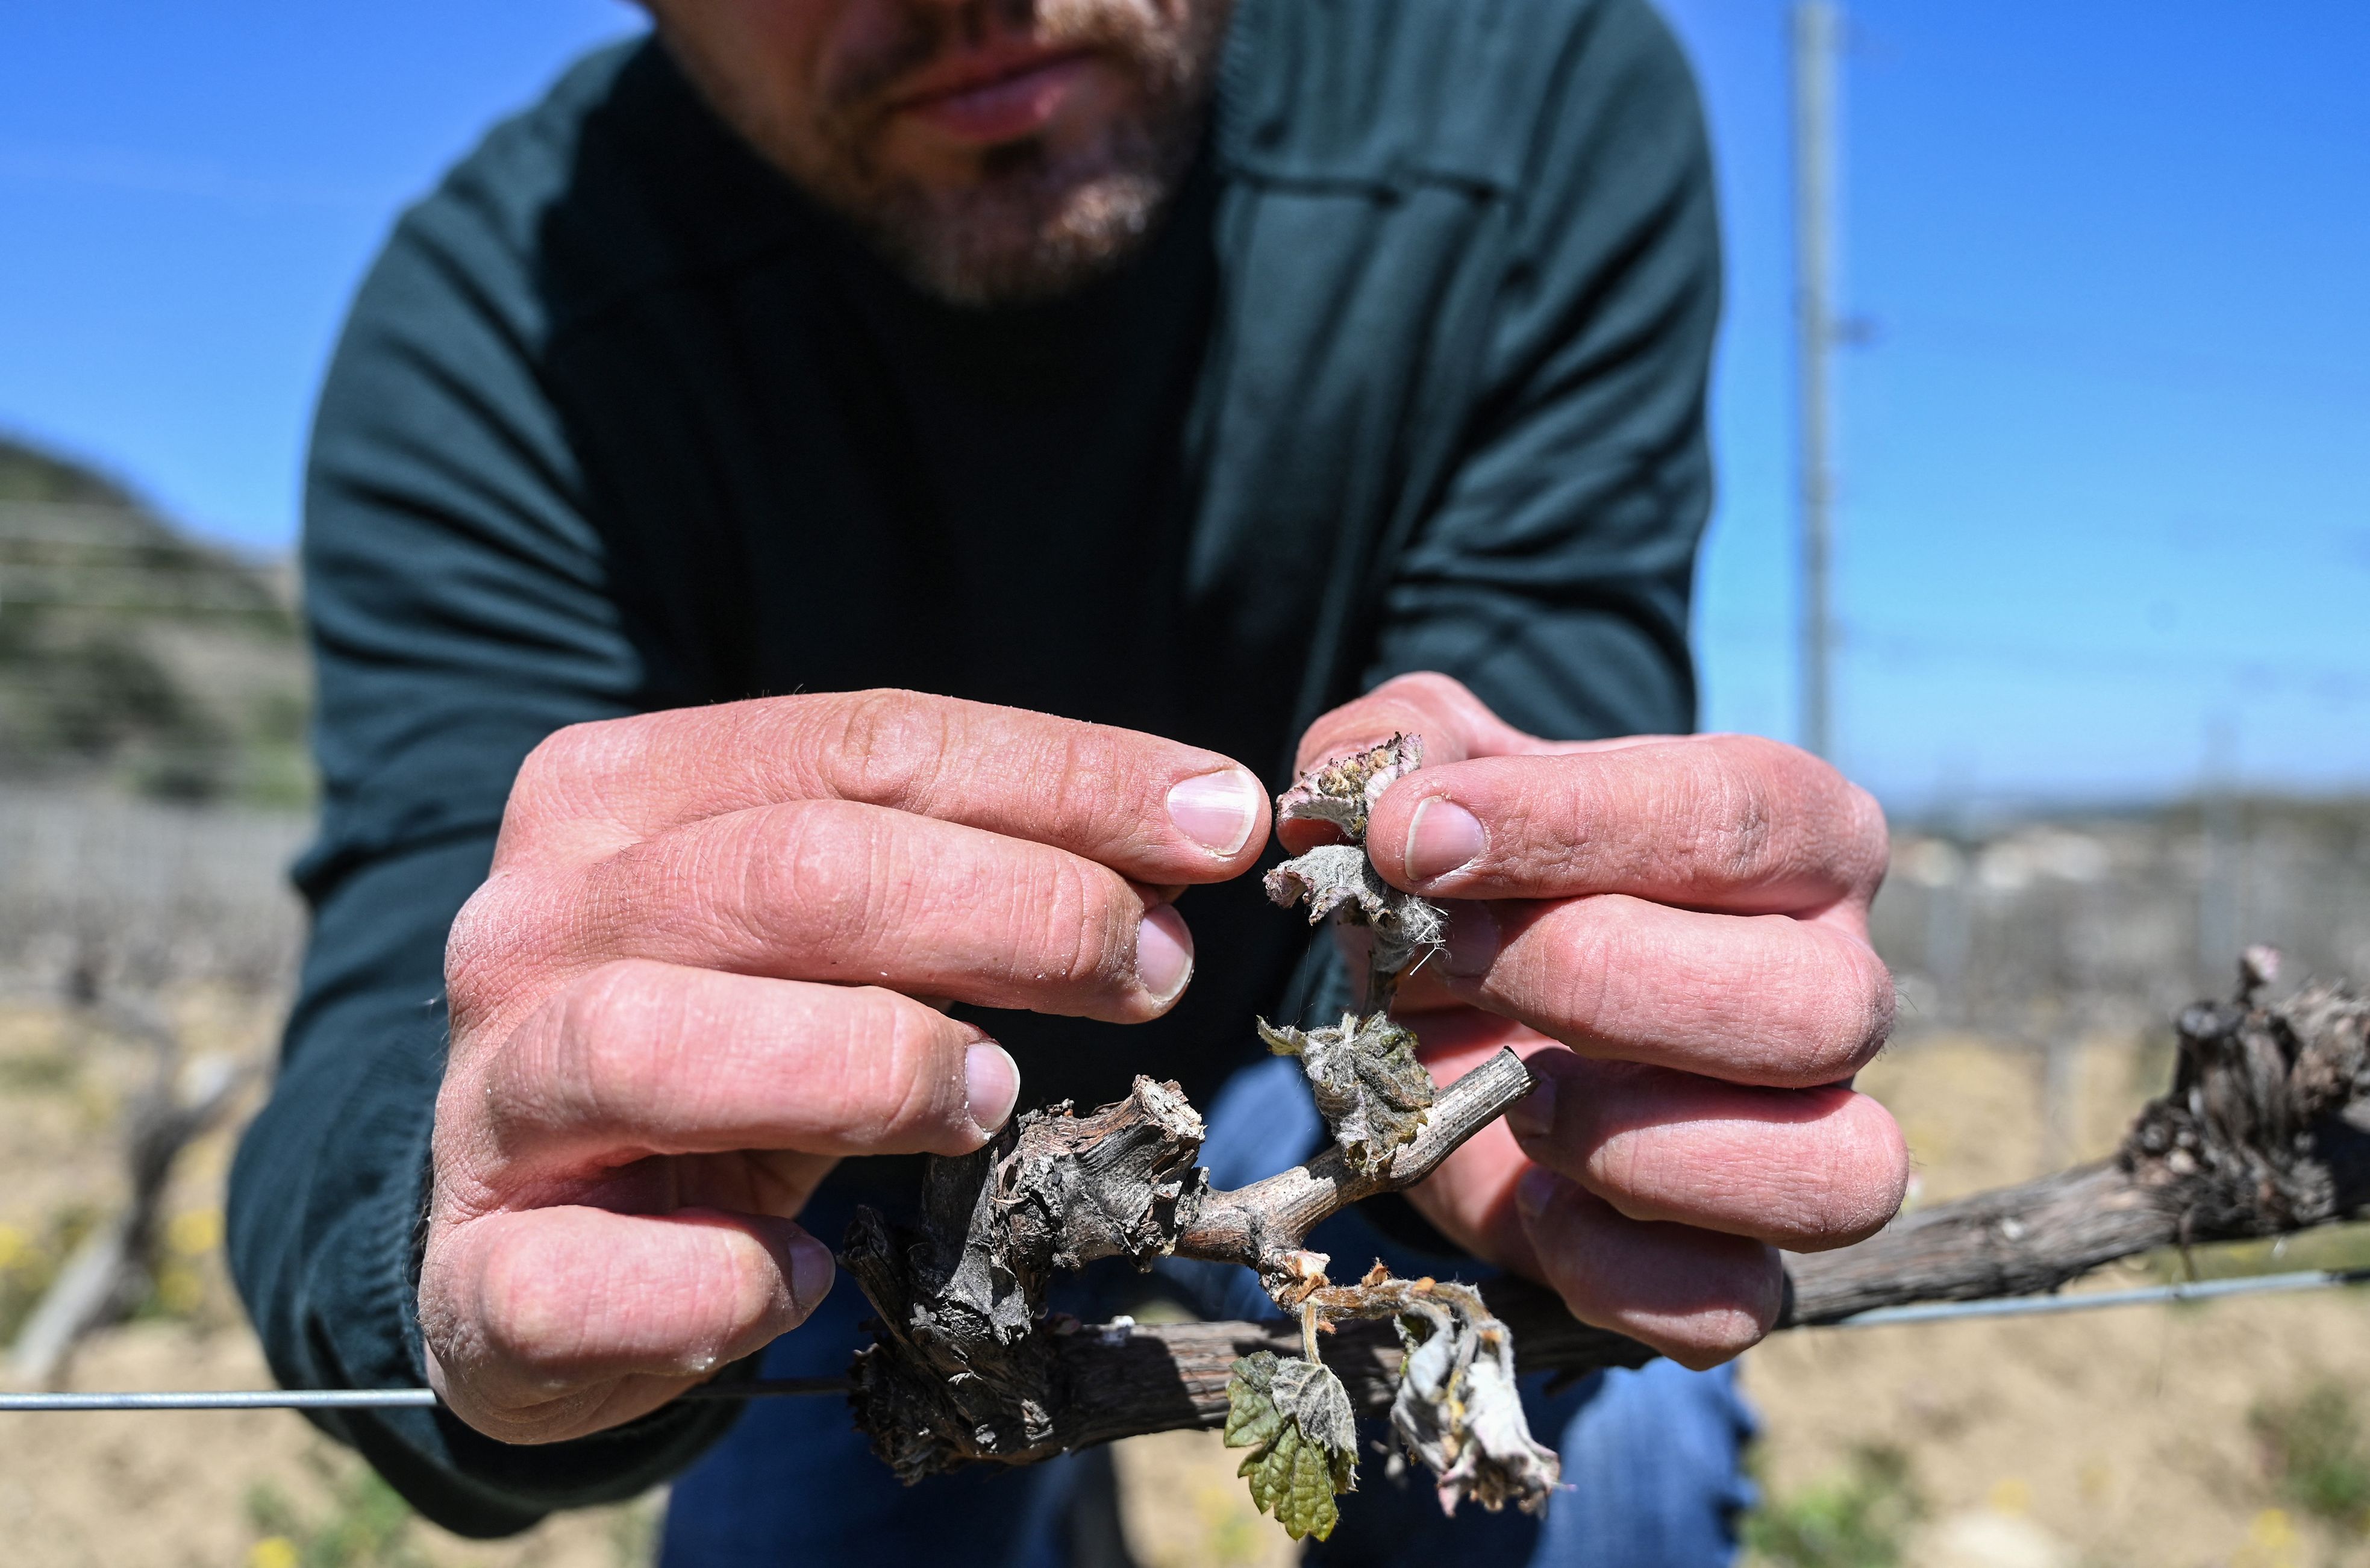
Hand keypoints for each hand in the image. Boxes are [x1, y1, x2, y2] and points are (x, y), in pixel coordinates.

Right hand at [424, 691, 1270, 1440]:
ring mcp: (488, 1100)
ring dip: (864, 1065)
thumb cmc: (737, 1052)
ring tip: (994, 1096)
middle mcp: (533, 925)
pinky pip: (575, 1277)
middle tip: (1154, 967)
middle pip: (789, 873)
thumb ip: (974, 874)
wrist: (539, 1238)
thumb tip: (1191, 835)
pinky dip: (712, 1284)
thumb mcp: (844, 936)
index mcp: (620, 796)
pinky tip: (808, 1279)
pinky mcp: (478, 1278)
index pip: (865, 744)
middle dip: (1010, 908)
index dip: (1061, 778)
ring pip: (654, 1042)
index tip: (1220, 820)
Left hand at [1289, 674, 1906, 1367]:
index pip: (1741, 817)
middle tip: (1453, 954)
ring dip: (1643, 1139)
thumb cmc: (1465, 882)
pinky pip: (1733, 1303)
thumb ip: (1392, 743)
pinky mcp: (1741, 1266)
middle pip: (1820, 1005)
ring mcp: (1808, 1138)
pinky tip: (1532, 1199)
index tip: (1415, 835)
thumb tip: (1372, 789)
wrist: (1445, 1018)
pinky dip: (1614, 1268)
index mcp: (1793, 835)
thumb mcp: (1422, 781)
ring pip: (1835, 1173)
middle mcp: (1835, 984)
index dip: (1573, 824)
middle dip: (1606, 980)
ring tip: (1516, 1091)